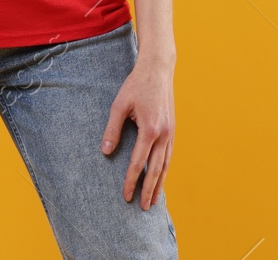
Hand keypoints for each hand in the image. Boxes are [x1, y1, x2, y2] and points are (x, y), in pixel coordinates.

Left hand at [101, 59, 173, 209]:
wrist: (158, 70)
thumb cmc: (136, 85)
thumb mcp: (119, 105)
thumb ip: (112, 129)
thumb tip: (105, 152)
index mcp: (150, 130)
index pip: (138, 163)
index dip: (131, 181)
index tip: (125, 195)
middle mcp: (163, 134)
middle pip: (156, 170)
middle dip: (148, 190)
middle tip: (142, 207)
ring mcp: (170, 133)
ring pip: (165, 165)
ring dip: (159, 184)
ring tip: (153, 201)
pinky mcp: (172, 129)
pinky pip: (169, 155)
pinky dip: (165, 170)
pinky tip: (160, 178)